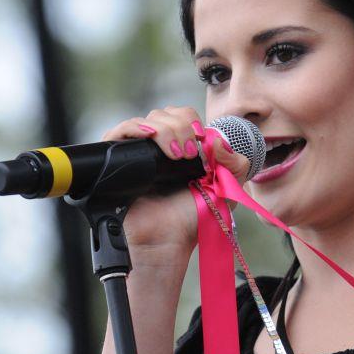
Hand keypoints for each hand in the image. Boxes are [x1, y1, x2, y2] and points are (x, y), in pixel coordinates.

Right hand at [101, 106, 250, 264]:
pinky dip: (136, 128)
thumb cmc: (194, 219)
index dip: (191, 121)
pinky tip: (150, 138)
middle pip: (163, 114)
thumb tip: (218, 141)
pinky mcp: (117, 162)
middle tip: (189, 154)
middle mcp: (158, 148)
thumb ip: (235, 164)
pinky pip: (119, 132)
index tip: (201, 141)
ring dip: (165, 130)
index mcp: (182, 148)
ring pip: (146, 120)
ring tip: (176, 156)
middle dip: (181, 127)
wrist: (169, 240)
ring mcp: (138, 154)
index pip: (182, 115)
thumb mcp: (226, 190)